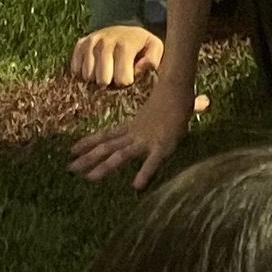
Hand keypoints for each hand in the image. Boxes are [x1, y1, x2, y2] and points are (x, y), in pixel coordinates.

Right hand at [69, 23, 163, 90]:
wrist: (126, 31)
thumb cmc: (141, 46)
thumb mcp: (154, 49)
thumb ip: (152, 61)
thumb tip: (137, 71)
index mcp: (125, 44)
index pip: (121, 79)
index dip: (126, 83)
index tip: (129, 78)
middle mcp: (105, 40)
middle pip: (102, 79)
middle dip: (110, 84)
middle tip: (115, 77)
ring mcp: (91, 41)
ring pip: (87, 76)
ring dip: (97, 80)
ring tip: (107, 73)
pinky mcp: (80, 44)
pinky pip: (75, 69)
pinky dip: (83, 74)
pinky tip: (94, 71)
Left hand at [69, 71, 198, 189]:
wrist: (179, 86)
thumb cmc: (175, 95)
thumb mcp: (166, 108)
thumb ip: (175, 108)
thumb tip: (201, 101)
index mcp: (133, 126)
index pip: (106, 135)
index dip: (89, 143)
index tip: (72, 151)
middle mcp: (135, 134)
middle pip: (107, 147)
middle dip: (88, 158)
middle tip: (69, 168)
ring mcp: (146, 140)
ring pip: (120, 155)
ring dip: (104, 166)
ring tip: (89, 179)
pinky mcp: (162, 145)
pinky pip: (152, 162)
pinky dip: (144, 172)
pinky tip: (136, 185)